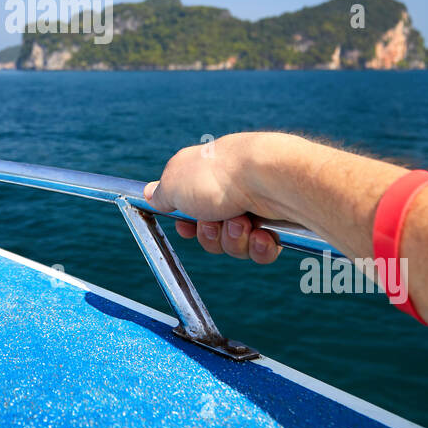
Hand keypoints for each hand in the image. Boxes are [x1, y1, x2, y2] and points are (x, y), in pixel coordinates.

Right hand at [144, 137, 281, 264]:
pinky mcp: (278, 223)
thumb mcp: (173, 184)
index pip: (192, 209)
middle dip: (210, 235)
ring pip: (235, 244)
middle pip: (212, 232)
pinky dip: (258, 246)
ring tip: (241, 222)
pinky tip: (261, 235)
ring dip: (233, 239)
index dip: (189, 225)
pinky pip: (261, 250)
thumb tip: (149, 194)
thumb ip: (160, 193)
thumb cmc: (216, 177)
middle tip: (213, 222)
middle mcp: (229, 191)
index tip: (186, 228)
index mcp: (204, 177)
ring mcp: (254, 206)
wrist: (267, 178)